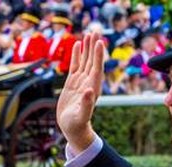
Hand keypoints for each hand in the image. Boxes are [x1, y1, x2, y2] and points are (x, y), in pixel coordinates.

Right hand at [56, 33, 104, 151]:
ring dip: (87, 48)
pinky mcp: (73, 83)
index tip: (99, 43)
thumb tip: (89, 90)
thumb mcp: (81, 115)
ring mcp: (81, 81)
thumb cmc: (77, 124)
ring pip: (85, 61)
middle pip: (92, 61)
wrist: (73, 128)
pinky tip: (77, 45)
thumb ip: (86, 103)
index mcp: (93, 88)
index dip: (98, 56)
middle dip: (94, 47)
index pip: (96, 68)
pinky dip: (77, 55)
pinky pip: (76, 66)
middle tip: (95, 32)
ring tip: (88, 34)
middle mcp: (89, 82)